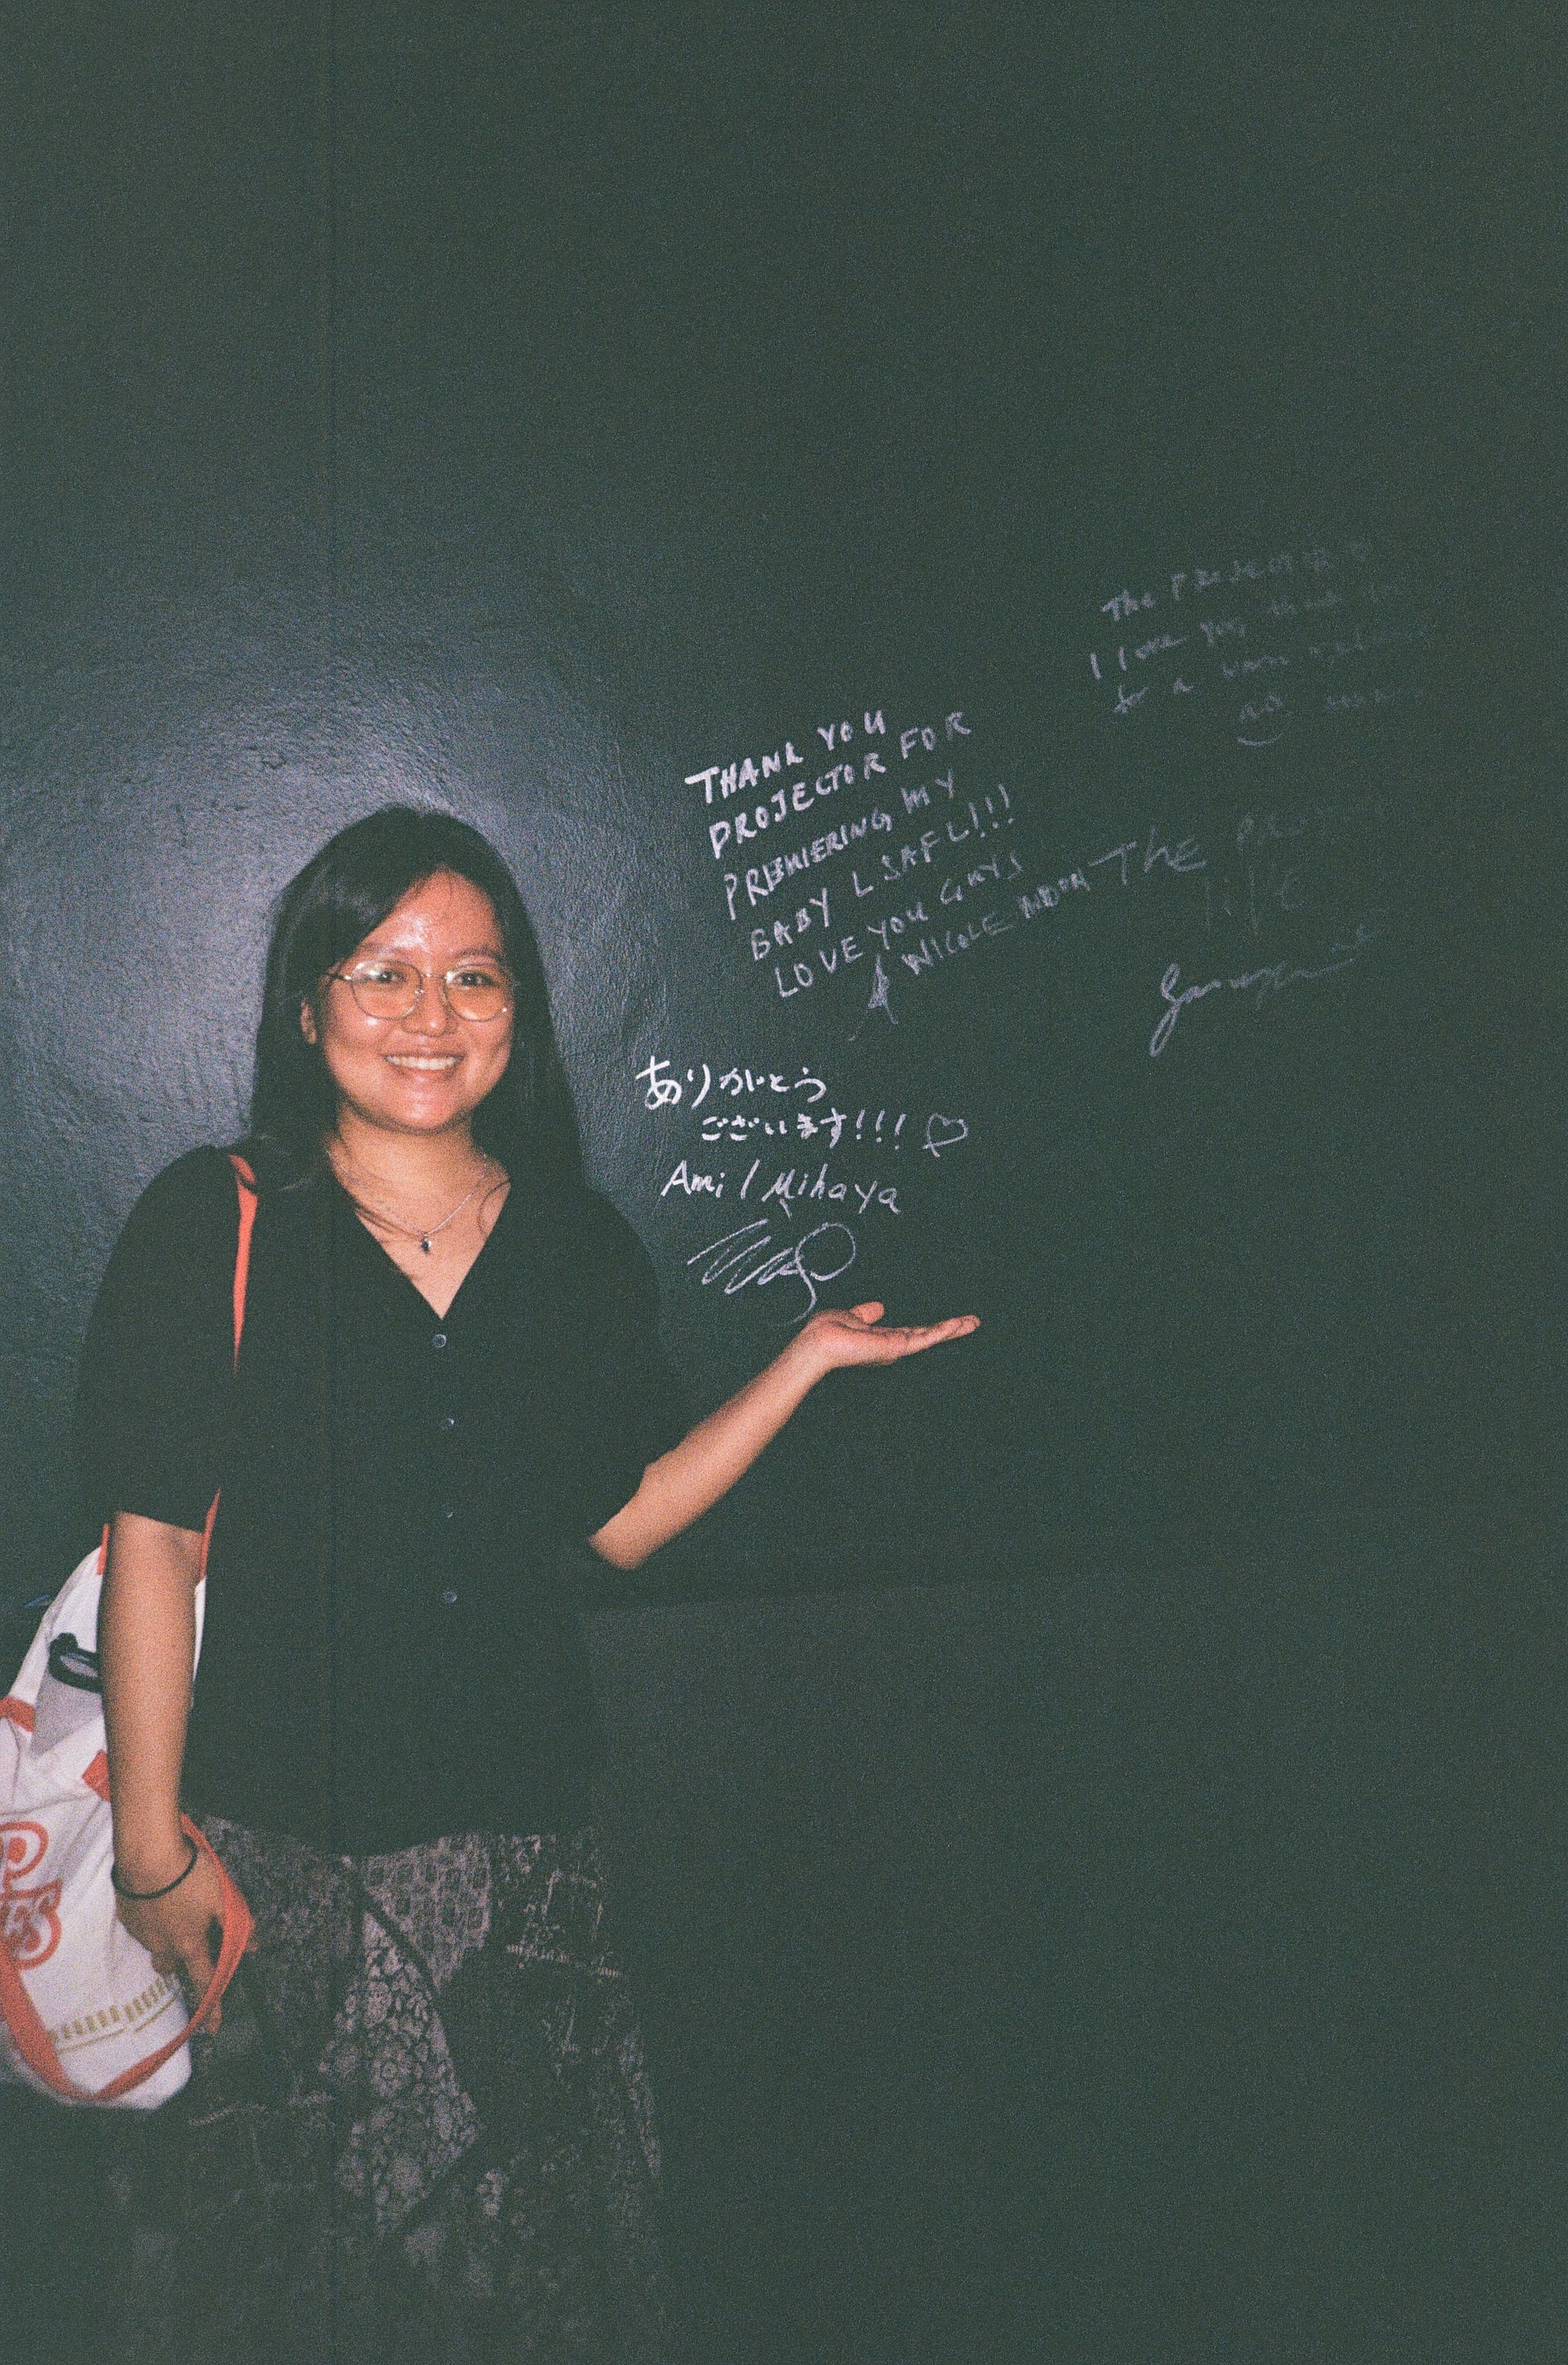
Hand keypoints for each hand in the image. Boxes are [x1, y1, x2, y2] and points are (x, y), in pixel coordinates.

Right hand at [114, 1843, 230, 2028]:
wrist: (148, 1854)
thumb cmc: (190, 1876)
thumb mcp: (223, 1898)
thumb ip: (238, 1925)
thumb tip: (254, 1947)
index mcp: (189, 1944)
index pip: (204, 1980)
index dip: (212, 2005)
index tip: (212, 2028)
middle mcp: (162, 1945)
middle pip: (172, 1966)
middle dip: (181, 1961)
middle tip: (191, 1942)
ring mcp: (140, 1931)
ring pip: (154, 1946)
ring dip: (164, 1939)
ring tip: (174, 1913)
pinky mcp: (125, 1914)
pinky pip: (140, 1926)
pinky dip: (149, 1919)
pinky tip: (156, 1899)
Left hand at [795, 1300, 979, 1377]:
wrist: (819, 1343)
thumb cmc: (828, 1332)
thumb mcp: (852, 1316)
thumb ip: (867, 1313)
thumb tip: (880, 1307)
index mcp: (883, 1339)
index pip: (914, 1331)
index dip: (932, 1327)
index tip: (950, 1322)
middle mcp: (893, 1346)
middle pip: (928, 1335)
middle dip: (951, 1329)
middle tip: (973, 1322)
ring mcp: (896, 1348)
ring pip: (931, 1336)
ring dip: (952, 1329)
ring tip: (973, 1322)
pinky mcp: (897, 1348)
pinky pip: (924, 1338)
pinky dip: (941, 1331)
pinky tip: (956, 1324)